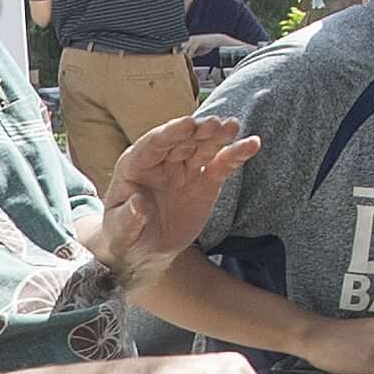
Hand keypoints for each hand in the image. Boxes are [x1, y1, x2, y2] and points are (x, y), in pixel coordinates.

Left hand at [93, 115, 258, 275]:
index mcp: (136, 164)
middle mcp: (162, 161)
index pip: (153, 144)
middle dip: (198, 131)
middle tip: (215, 124)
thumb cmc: (126, 235)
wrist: (146, 250)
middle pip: (182, 141)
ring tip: (233, 126)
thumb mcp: (120, 231)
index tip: (187, 124)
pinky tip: (252, 144)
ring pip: (203, 147)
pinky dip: (236, 154)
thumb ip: (127, 218)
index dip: (170, 133)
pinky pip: (222, 165)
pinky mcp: (206, 181)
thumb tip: (138, 204)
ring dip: (218, 136)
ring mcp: (186, 168)